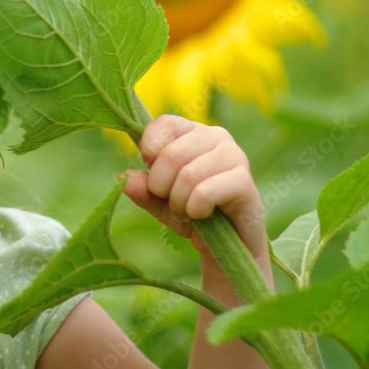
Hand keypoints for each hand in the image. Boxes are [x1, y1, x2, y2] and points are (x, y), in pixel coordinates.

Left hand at [122, 115, 267, 264]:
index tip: (153, 175)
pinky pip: (205, 192)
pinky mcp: (245, 182)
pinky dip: (194, 210)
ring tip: (186, 213)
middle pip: (171, 154)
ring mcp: (234, 156)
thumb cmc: (192, 213)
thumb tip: (124, 178)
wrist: (228, 245)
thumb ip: (142, 189)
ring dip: (178, 203)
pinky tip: (201, 215)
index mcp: (193, 131)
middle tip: (170, 203)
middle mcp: (216, 136)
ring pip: (188, 175)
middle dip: (161, 186)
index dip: (149, 150)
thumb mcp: (159, 202)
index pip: (163, 124)